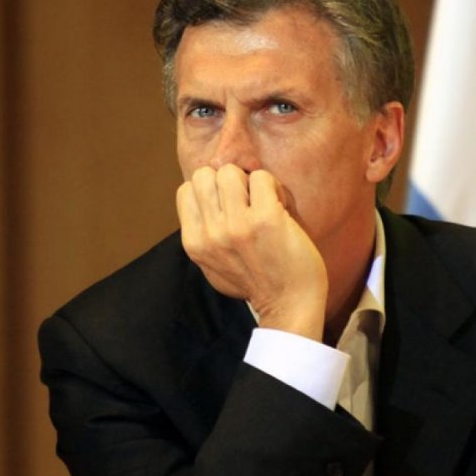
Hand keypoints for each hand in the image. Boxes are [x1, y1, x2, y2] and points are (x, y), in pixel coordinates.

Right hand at [176, 165, 327, 340]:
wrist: (289, 304)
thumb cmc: (255, 283)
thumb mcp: (212, 265)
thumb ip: (202, 235)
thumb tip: (196, 197)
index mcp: (194, 244)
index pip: (187, 190)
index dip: (209, 190)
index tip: (228, 206)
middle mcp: (211, 234)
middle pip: (205, 175)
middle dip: (227, 181)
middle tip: (246, 201)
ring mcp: (237, 226)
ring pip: (230, 171)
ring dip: (249, 181)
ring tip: (262, 203)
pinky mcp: (265, 219)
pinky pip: (261, 177)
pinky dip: (273, 187)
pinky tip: (279, 207)